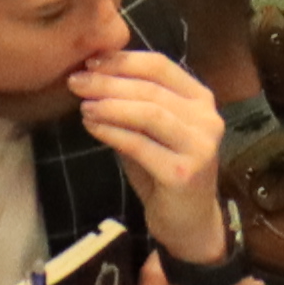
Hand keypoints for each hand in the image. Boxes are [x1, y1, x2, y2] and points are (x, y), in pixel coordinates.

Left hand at [69, 43, 235, 254]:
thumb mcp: (150, 132)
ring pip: (149, 113)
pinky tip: (91, 127)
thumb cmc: (164, 172)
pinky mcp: (183, 173)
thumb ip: (132, 104)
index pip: (160, 66)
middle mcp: (206, 118)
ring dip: (110, 105)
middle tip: (76, 80)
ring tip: (83, 104)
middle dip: (109, 82)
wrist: (189, 224)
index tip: (90, 60)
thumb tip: (92, 76)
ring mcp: (199, 146)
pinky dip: (112, 132)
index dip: (123, 60)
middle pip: (151, 88)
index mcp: (200, 99)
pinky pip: (140, 145)